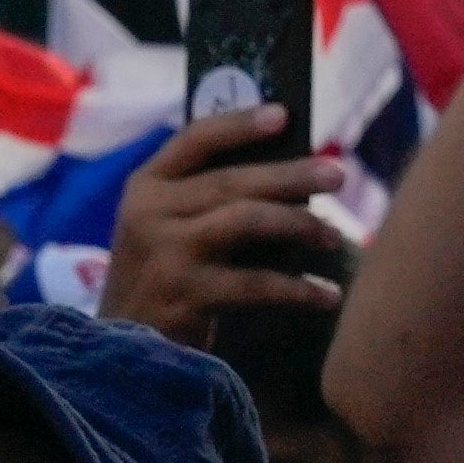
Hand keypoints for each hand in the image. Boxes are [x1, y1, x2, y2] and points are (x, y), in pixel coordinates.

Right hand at [100, 107, 348, 346]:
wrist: (125, 349)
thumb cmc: (165, 274)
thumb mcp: (168, 226)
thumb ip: (208, 195)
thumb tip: (294, 168)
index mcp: (145, 185)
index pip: (194, 139)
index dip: (239, 123)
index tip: (284, 113)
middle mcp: (148, 213)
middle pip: (231, 182)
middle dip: (290, 175)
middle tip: (338, 175)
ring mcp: (165, 254)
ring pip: (246, 222)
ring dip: (299, 224)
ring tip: (335, 236)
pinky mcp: (184, 296)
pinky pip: (255, 284)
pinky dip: (298, 289)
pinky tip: (328, 294)